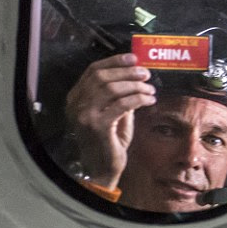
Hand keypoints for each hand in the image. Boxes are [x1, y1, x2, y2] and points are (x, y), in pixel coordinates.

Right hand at [65, 53, 156, 187]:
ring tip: (150, 89)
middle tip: (146, 74)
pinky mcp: (98, 126)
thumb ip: (118, 95)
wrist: (102, 169)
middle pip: (102, 77)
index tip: (134, 58)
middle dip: (127, 72)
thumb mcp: (111, 113)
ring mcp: (84, 115)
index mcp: (75, 98)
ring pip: (112, 89)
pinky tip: (149, 100)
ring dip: (135, 86)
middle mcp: (75, 105)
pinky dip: (138, 99)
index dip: (114, 61)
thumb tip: (135, 75)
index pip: (93, 70)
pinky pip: (122, 105)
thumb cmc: (108, 141)